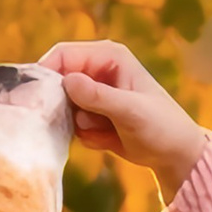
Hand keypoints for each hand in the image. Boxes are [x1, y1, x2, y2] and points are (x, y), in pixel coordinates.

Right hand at [44, 40, 210, 196]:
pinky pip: (74, 125)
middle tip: (78, 123)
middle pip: (58, 81)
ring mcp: (95, 95)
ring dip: (78, 123)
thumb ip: (99, 97)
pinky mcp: (94, 116)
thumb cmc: (161, 127)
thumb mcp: (131, 111)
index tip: (37, 99)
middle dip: (62, 104)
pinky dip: (86, 135)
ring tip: (104, 131)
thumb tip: (67, 82)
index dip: (47, 73)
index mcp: (109, 56)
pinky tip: (107, 140)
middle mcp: (98, 71)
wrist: (175, 155)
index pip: (64, 55)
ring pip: (64, 106)